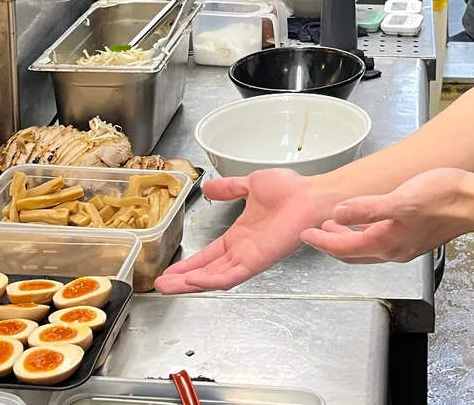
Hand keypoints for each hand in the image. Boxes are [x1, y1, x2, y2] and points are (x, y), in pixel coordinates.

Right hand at [155, 169, 338, 293]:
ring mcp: (250, 258)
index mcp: (241, 236)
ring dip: (192, 283)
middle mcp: (243, 250)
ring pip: (215, 277)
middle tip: (162, 285)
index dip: (190, 263)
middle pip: (208, 270)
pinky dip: (212, 280)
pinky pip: (231, 276)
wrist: (311, 195)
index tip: (170, 270)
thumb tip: (209, 187)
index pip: (210, 255)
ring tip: (169, 287)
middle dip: (184, 279)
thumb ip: (230, 189)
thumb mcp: (251, 185)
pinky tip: (194, 281)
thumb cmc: (291, 190)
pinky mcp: (258, 261)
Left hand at [301, 168, 473, 263]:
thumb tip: (338, 213)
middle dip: (331, 244)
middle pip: (353, 253)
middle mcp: (394, 250)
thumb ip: (368, 208)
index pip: (344, 248)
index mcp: (387, 243)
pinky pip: (382, 241)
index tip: (305, 234)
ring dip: (348, 240)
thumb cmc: (444, 199)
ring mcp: (406, 245)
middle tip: (314, 232)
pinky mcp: (415, 238)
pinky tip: (367, 221)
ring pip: (367, 248)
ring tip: (334, 225)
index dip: (321, 241)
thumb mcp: (402, 199)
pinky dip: (366, 234)